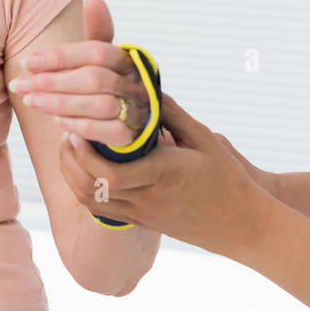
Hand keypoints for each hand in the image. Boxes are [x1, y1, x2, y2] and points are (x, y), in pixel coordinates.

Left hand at [8, 0, 171, 149]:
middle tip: (19, 85)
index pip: (95, 51)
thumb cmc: (109, 84)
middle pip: (93, 79)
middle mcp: (135, 82)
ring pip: (98, 104)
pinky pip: (106, 130)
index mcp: (126, 59)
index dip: (60, 56)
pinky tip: (56, 122)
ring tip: (30, 101)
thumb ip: (96, 31)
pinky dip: (79, 125)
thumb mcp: (103, 59)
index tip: (25, 62)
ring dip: (59, 103)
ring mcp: (137, 109)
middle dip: (52, 82)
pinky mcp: (132, 134)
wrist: (131, 122)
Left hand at [58, 91, 274, 256]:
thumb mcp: (204, 139)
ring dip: (73, 175)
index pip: (108, 172)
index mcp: (161, 175)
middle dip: (70, 160)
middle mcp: (147, 199)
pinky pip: (102, 212)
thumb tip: (146, 85)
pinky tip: (87, 169)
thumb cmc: (227, 178)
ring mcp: (142, 215)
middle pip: (91, 188)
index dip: (84, 153)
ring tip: (71, 147)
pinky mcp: (142, 224)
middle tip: (67, 131)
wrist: (241, 225)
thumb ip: (172, 113)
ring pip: (91, 203)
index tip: (77, 127)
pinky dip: (86, 190)